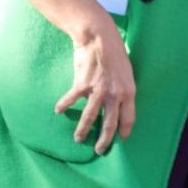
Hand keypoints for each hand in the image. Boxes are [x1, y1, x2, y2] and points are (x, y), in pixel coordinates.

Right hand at [55, 8, 135, 154]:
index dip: (124, 131)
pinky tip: (59, 110)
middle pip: (110, 124)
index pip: (129, 118)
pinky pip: (71, 100)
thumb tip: (115, 101)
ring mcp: (98, 91)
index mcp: (129, 91)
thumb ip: (121, 88)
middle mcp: (115, 94)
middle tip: (99, 150)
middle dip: (104, 140)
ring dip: (83, 131)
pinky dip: (64, 106)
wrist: (99, 37)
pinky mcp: (82, 85)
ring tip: (78, 138)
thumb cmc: (115, 52)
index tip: (121, 140)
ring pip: (89, 118)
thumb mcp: (126, 72)